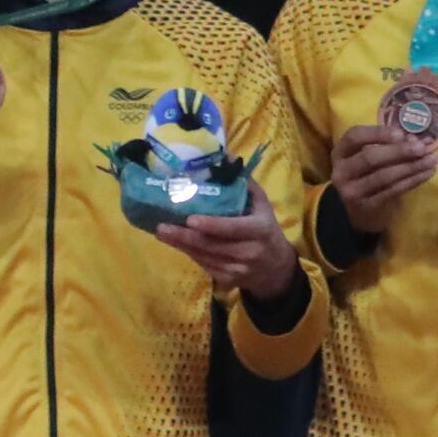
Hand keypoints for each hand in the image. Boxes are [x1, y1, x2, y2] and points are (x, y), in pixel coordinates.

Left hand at [154, 190, 300, 301]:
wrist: (276, 268)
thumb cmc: (267, 230)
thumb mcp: (263, 205)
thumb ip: (245, 183)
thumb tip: (226, 157)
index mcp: (260, 230)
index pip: (233, 228)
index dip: (212, 225)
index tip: (190, 219)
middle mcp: (250, 252)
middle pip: (212, 245)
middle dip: (185, 236)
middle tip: (162, 226)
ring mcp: (239, 269)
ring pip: (205, 256)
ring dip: (181, 244)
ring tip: (161, 232)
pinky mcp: (228, 279)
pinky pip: (204, 265)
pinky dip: (189, 253)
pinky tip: (176, 242)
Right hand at [326, 110, 437, 224]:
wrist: (357, 211)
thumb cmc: (366, 174)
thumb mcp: (369, 156)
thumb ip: (389, 144)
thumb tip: (418, 139)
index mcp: (340, 152)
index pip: (354, 136)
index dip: (378, 133)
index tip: (401, 133)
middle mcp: (342, 171)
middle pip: (370, 158)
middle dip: (399, 151)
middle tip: (422, 148)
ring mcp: (352, 191)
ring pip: (384, 176)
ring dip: (411, 167)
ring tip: (431, 160)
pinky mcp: (366, 206)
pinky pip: (392, 191)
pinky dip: (412, 181)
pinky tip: (426, 173)